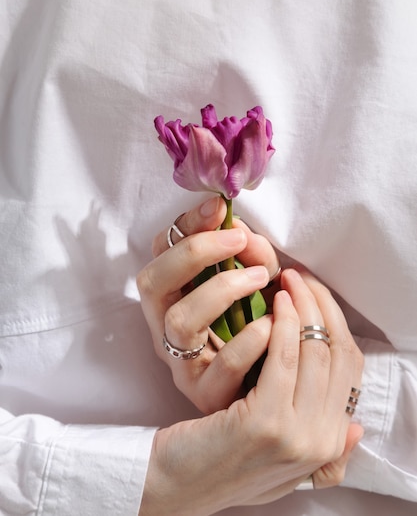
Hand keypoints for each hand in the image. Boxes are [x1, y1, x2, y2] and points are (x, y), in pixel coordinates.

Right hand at [138, 196, 279, 411]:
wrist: (271, 386)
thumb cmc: (257, 324)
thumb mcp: (255, 280)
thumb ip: (251, 254)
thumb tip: (244, 233)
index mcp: (172, 293)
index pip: (162, 249)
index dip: (187, 224)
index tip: (220, 206)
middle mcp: (166, 324)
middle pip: (152, 282)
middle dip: (194, 252)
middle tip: (237, 239)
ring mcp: (181, 360)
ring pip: (179, 320)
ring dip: (221, 289)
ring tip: (261, 278)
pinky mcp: (206, 392)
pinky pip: (220, 366)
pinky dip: (249, 340)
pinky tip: (273, 324)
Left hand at [139, 265, 363, 514]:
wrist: (182, 486)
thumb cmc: (227, 458)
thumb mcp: (283, 457)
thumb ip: (323, 447)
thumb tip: (355, 425)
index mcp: (330, 445)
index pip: (351, 369)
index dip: (336, 323)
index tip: (316, 294)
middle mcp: (322, 443)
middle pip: (338, 355)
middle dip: (321, 307)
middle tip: (301, 278)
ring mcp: (296, 435)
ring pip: (315, 351)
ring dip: (303, 308)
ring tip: (286, 282)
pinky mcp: (265, 422)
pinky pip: (283, 358)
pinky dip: (281, 325)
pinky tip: (271, 305)